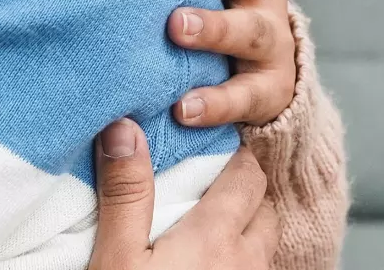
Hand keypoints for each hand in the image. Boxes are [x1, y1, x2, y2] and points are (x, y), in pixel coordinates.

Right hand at [88, 119, 277, 269]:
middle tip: (208, 185)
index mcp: (216, 235)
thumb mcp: (117, 256)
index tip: (209, 150)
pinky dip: (243, 258)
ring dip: (247, 227)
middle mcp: (247, 260)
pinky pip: (257, 269)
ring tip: (211, 223)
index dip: (233, 158)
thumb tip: (124, 127)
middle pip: (264, 207)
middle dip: (243, 190)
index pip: (248, 176)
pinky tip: (211, 261)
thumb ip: (126, 194)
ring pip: (265, 242)